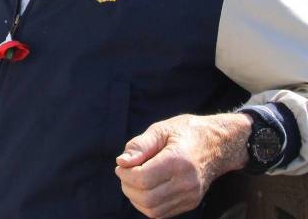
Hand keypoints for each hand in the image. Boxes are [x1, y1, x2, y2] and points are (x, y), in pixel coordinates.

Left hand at [115, 113, 250, 217]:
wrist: (218, 144)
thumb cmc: (186, 132)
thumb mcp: (161, 130)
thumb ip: (140, 145)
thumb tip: (121, 162)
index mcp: (178, 161)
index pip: (143, 179)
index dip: (125, 174)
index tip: (121, 165)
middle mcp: (187, 182)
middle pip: (147, 197)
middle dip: (127, 187)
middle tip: (125, 172)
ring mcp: (191, 195)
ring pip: (153, 210)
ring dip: (135, 198)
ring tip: (133, 181)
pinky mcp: (191, 203)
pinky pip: (162, 213)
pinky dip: (147, 204)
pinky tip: (144, 189)